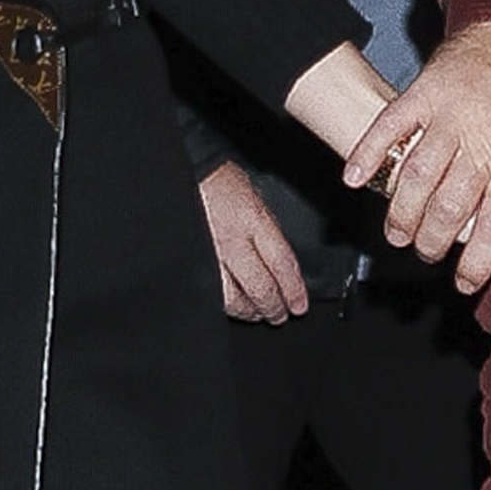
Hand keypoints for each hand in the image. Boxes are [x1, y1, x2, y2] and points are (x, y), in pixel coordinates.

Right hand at [197, 162, 307, 323]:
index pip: (281, 263)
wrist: (190, 173)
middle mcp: (232, 239)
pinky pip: (210, 292)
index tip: (300, 305)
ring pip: (232, 298)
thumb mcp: (257, 200)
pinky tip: (232, 306)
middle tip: (281, 315)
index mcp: (253, 220)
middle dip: (273, 307)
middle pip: (259, 286)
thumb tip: (284, 267)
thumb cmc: (224, 183)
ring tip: (257, 315)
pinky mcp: (193, 259)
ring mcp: (210, 252)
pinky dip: (225, 303)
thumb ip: (270, 233)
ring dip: (249, 311)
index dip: (293, 289)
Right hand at [345, 19, 490, 294]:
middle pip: (448, 208)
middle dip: (432, 242)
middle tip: (426, 254)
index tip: (466, 284)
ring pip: (415, 175)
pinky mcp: (422, 92)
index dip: (478, 263)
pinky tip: (354, 180)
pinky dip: (367, 153)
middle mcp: (479, 139)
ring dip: (400, 212)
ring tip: (396, 234)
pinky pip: (389, 126)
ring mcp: (447, 115)